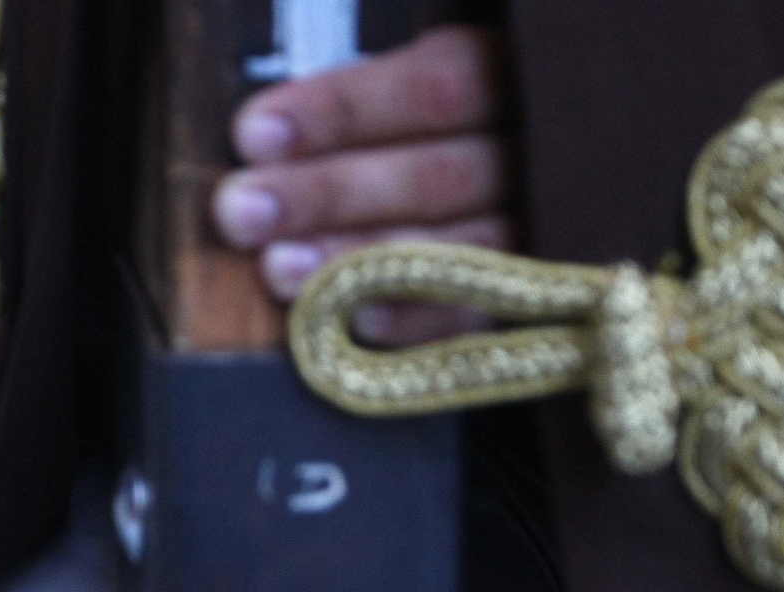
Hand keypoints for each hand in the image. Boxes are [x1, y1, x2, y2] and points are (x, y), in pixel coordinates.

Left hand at [214, 26, 512, 342]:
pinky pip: (481, 315)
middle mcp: (531, 154)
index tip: (253, 136)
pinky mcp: (540, 297)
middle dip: (327, 196)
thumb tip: (261, 148)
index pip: (427, 89)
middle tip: (242, 213)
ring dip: (360, 262)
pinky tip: (357, 319)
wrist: (524, 184)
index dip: (338, 114)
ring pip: (457, 251)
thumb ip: (360, 115)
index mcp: (500, 79)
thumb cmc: (431, 134)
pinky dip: (418, 320)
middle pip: (433, 178)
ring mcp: (542, 230)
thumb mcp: (410, 95)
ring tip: (278, 269)